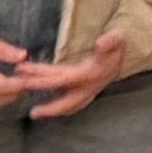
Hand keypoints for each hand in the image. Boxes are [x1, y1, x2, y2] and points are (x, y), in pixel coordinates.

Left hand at [15, 32, 129, 119]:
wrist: (124, 54)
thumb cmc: (117, 45)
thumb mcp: (117, 39)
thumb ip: (110, 41)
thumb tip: (100, 43)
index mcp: (90, 75)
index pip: (63, 80)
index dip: (43, 81)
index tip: (27, 81)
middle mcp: (88, 87)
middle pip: (66, 101)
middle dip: (49, 109)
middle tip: (32, 113)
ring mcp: (86, 90)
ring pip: (67, 103)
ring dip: (51, 109)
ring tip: (34, 112)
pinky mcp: (83, 90)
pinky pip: (69, 101)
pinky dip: (58, 104)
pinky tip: (47, 102)